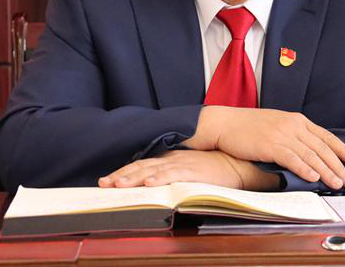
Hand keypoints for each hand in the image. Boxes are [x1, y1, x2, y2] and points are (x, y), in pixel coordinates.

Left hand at [98, 150, 279, 189]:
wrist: (240, 165)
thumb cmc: (216, 170)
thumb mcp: (190, 171)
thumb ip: (173, 175)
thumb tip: (154, 186)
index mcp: (171, 158)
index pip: (143, 165)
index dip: (124, 172)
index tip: (108, 180)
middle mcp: (173, 159)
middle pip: (142, 166)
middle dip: (122, 175)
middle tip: (104, 183)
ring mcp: (183, 164)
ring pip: (153, 170)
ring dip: (134, 177)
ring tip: (117, 184)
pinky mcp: (194, 171)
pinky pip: (173, 175)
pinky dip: (160, 179)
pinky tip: (148, 184)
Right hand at [183, 106, 344, 189]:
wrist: (224, 123)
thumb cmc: (248, 127)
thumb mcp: (276, 125)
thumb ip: (294, 135)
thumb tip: (309, 152)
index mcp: (297, 119)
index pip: (325, 135)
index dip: (342, 149)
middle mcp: (293, 125)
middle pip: (322, 147)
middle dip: (339, 165)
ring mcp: (282, 134)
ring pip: (311, 155)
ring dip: (327, 171)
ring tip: (338, 183)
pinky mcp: (270, 144)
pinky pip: (292, 158)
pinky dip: (305, 169)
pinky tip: (314, 178)